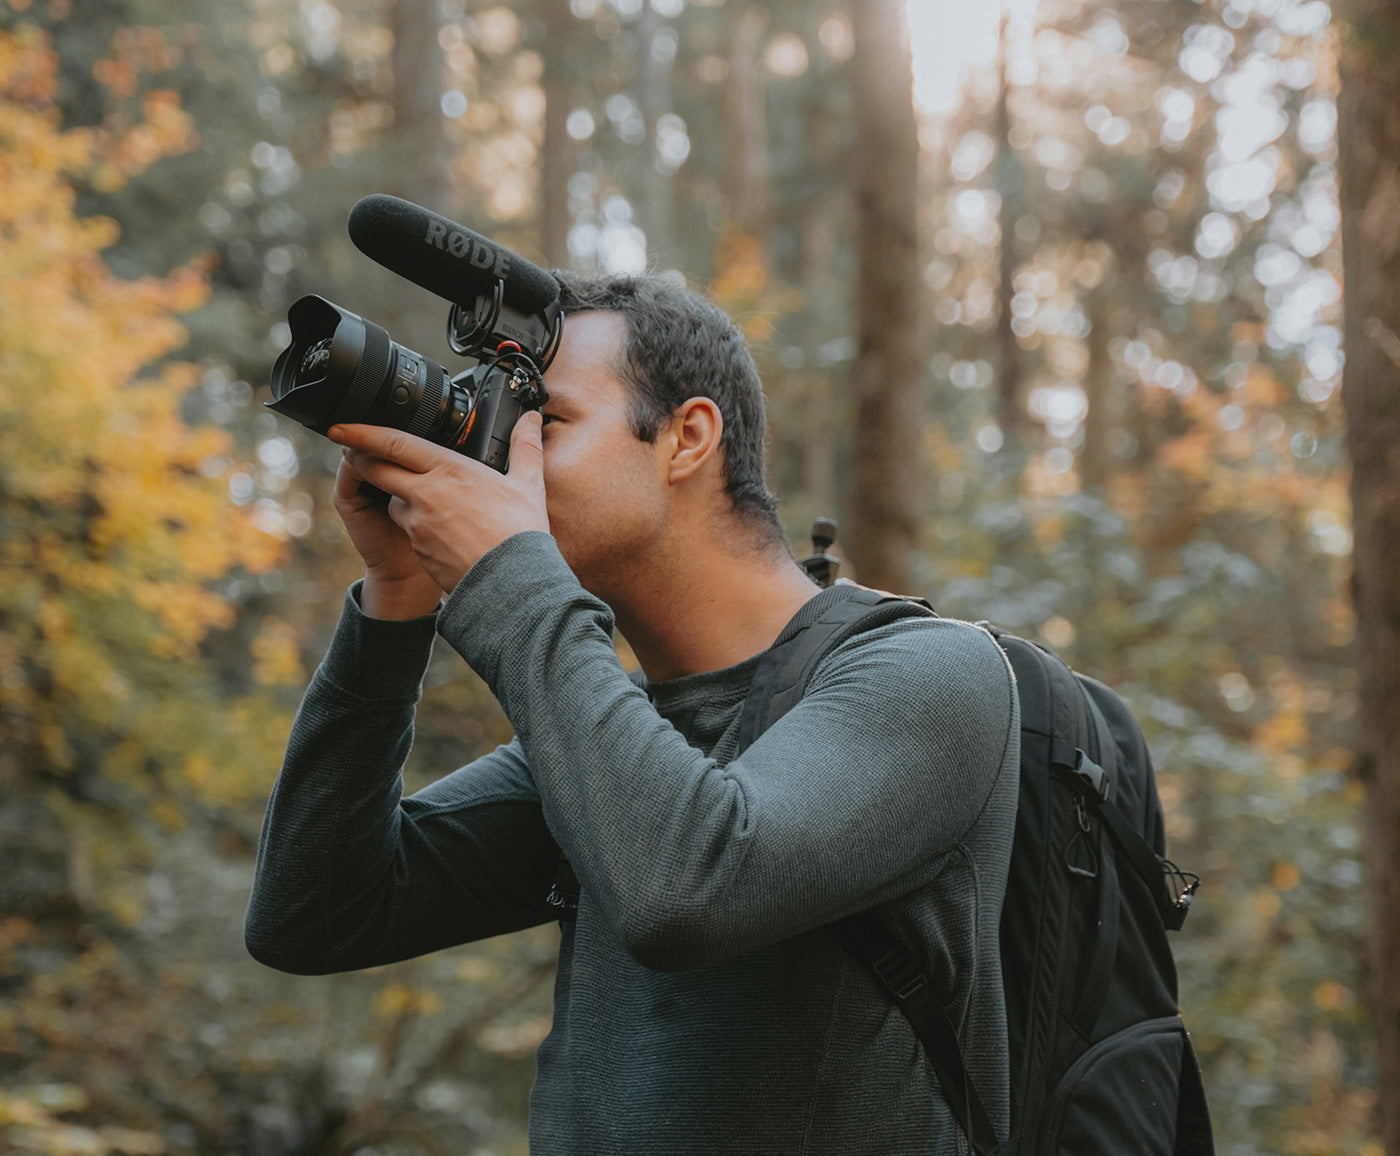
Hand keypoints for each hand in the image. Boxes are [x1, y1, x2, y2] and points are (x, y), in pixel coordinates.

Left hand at [328, 411, 549, 595]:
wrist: (513, 584)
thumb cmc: (520, 533)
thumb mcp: (527, 483)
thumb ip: (524, 446)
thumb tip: (531, 420)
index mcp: (448, 470)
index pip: (394, 443)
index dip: (362, 433)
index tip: (342, 427)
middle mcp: (425, 494)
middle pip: (377, 470)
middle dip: (364, 460)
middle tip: (360, 454)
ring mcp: (417, 525)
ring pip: (395, 502)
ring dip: (401, 496)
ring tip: (429, 500)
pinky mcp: (418, 550)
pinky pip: (410, 531)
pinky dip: (418, 526)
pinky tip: (444, 531)